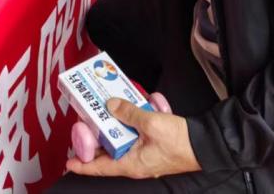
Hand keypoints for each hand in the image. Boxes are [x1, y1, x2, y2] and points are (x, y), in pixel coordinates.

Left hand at [66, 99, 199, 178]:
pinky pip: (134, 136)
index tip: (69, 162)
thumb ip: (129, 113)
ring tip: (104, 110)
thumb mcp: (151, 123)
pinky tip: (128, 107)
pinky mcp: (152, 146)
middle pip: (109, 152)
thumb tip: (110, 105)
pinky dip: (128, 123)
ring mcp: (144, 154)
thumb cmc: (179, 141)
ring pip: (121, 141)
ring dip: (113, 127)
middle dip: (96, 138)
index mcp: (132, 164)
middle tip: (85, 122)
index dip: (83, 165)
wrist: (205, 144)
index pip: (101, 168)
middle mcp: (135, 162)